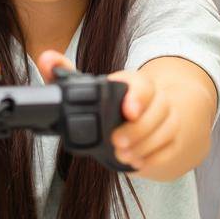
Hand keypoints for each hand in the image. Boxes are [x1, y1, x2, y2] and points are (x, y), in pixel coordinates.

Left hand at [38, 51, 202, 180]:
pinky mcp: (173, 139)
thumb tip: (47, 58)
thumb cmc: (110, 105)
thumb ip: (65, 75)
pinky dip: (154, 157)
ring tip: (124, 154)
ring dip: (144, 145)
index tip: (128, 110)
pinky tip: (138, 160)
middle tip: (117, 142)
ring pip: (167, 129)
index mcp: (134, 83)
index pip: (143, 83)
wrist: (141, 121)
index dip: (138, 96)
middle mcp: (155, 99)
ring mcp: (168, 118)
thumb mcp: (87, 90)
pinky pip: (171, 148)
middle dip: (138, 129)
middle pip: (159, 109)